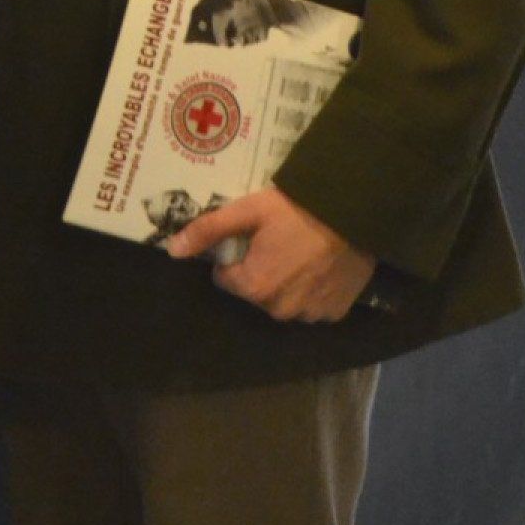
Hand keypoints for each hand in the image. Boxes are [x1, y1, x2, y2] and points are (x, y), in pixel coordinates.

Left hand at [166, 188, 374, 322]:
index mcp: (255, 287)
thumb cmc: (296, 209)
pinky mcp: (335, 312)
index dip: (235, 256)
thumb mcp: (248, 211)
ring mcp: (310, 315)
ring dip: (287, 283)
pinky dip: (313, 291)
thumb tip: (171, 250)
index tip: (252, 237)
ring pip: (284, 300)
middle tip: (278, 241)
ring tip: (302, 252)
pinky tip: (321, 265)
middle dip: (260, 270)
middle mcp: (280, 310)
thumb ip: (208, 231)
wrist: (353, 212)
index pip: (226, 278)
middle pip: (255, 291)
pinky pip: (313, 306)